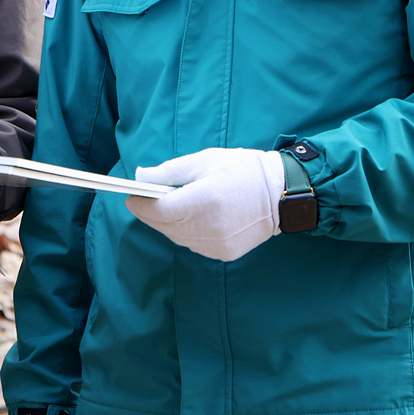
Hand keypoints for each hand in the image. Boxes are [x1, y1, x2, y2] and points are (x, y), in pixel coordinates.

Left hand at [126, 147, 283, 261]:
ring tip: (169, 207)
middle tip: (145, 200)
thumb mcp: (205, 160)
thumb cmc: (243, 169)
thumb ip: (169, 171)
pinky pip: (193, 245)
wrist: (281, 194)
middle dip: (150, 213)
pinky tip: (191, 219)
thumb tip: (140, 176)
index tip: (131, 195)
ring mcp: (217, 244)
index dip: (140, 204)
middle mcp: (209, 227)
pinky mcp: (224, 254)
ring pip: (177, 238)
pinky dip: (185, 233)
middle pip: (164, 226)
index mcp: (205, 199)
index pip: (159, 210)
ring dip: (167, 224)